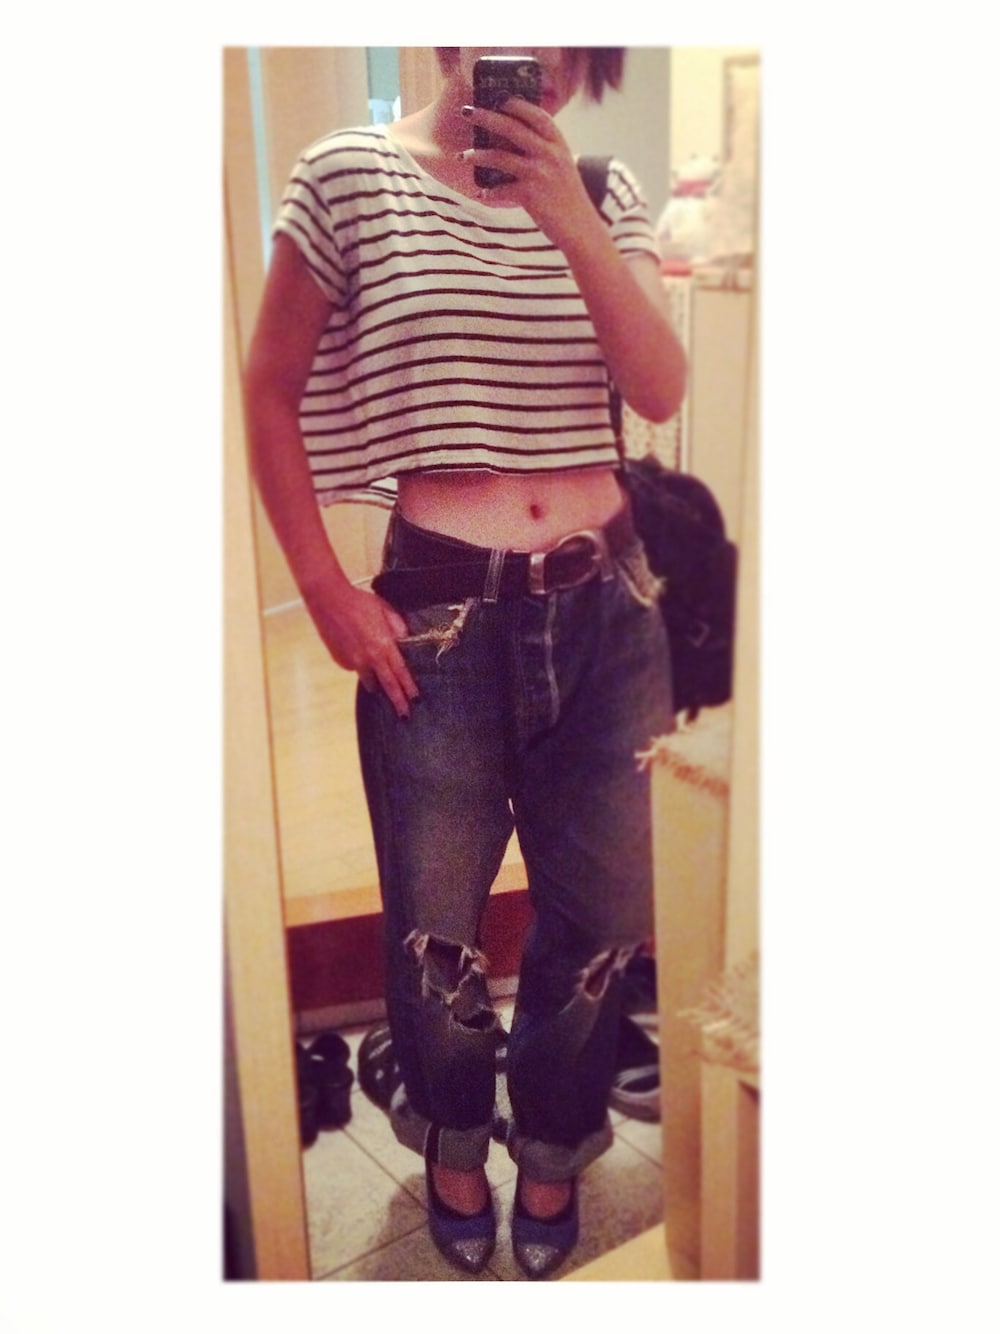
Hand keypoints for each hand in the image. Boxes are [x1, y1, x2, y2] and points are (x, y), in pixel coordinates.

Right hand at [303, 579, 418, 718]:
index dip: (408, 687)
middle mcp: (369, 657)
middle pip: (387, 684)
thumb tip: (404, 638)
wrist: (329, 600)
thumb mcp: (384, 609)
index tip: (415, 700)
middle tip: (404, 715)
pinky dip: (359, 664)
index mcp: (383, 644)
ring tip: (381, 688)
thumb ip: (397, 626)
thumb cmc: (358, 601)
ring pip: (369, 680)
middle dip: (397, 701)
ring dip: (376, 684)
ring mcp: (353, 661)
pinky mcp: (340, 660)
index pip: (400, 672)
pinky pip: (354, 668)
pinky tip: (356, 651)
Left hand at [460, 99, 593, 247]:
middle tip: (466, 112)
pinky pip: (501, 189)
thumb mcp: (564, 168)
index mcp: (559, 145)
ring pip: (500, 156)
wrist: (581, 229)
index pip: (537, 115)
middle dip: (486, 117)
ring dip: (477, 155)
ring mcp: (539, 174)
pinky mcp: (531, 195)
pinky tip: (481, 194)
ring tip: (461, 156)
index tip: (499, 98)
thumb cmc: (569, 200)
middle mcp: (549, 155)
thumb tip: (516, 144)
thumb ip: (546, 153)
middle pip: (512, 128)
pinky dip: (488, 192)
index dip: (517, 104)